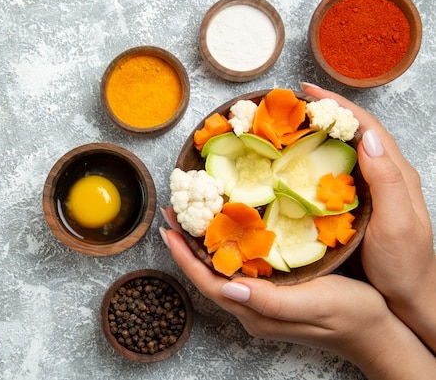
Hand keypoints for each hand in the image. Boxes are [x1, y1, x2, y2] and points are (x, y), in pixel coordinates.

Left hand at [159, 224, 435, 378]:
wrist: (377, 332)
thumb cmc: (351, 315)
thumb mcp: (315, 303)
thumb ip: (271, 300)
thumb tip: (229, 288)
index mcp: (256, 312)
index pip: (208, 282)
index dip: (185, 257)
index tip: (168, 229)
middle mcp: (252, 308)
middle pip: (208, 275)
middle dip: (187, 246)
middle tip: (175, 214)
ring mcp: (261, 303)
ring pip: (221, 273)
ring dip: (203, 246)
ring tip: (192, 218)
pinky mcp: (273, 295)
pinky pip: (239, 271)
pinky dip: (227, 249)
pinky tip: (228, 232)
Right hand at [301, 83, 435, 352]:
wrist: (408, 297)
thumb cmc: (404, 265)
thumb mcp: (398, 223)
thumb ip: (386, 180)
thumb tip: (365, 137)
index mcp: (395, 173)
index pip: (366, 127)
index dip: (338, 105)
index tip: (307, 93)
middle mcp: (383, 175)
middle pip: (353, 132)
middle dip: (325, 112)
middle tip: (291, 105)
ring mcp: (370, 190)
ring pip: (343, 151)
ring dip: (318, 134)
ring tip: (289, 127)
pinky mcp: (356, 205)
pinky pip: (334, 173)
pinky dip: (315, 161)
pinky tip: (296, 165)